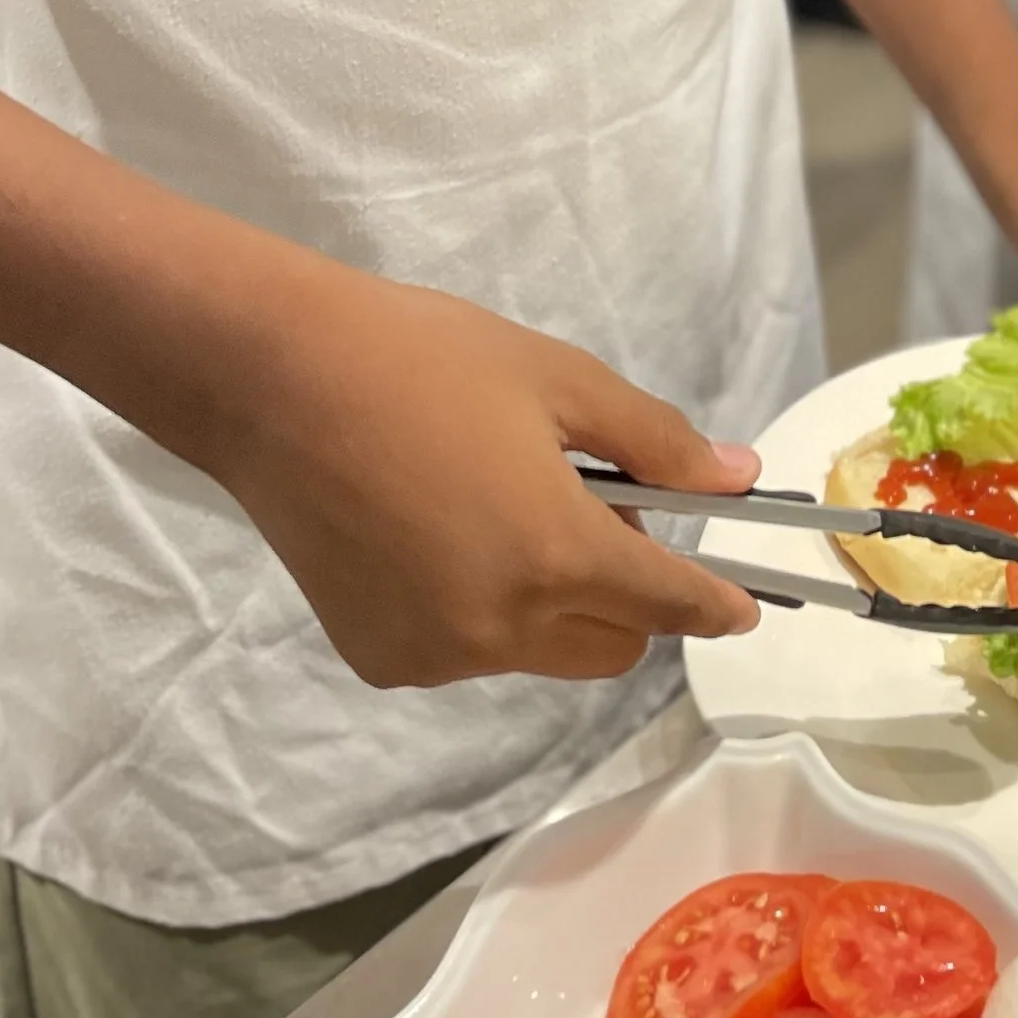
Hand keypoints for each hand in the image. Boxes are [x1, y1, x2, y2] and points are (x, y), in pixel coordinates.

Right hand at [215, 268, 764, 690]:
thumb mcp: (558, 381)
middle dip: (631, 597)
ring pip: (539, 651)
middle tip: (599, 507)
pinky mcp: (379, 658)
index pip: (667, 605)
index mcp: (554, 557)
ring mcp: (433, 654)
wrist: (273, 378)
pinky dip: (483, 610)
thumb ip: (656, 442)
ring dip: (554, 602)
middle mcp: (499, 629)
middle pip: (610, 646)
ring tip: (505, 504)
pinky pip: (468, 651)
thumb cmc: (425, 359)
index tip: (744, 603)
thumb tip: (736, 479)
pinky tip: (441, 533)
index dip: (715, 604)